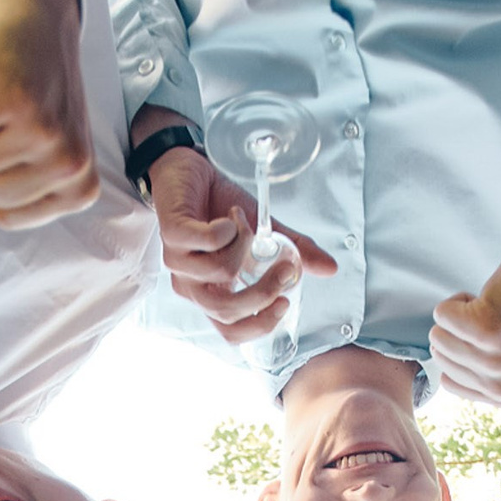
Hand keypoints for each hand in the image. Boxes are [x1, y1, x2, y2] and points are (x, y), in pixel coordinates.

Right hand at [0, 0, 99, 229]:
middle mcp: (69, 164)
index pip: (3, 219)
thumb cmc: (38, 92)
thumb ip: (22, 193)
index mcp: (79, 189)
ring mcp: (44, 131)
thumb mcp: (47, 157)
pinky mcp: (13, 98)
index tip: (12, 148)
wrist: (43, 17)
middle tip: (2, 122)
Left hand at [135, 110, 337, 344]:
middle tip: (284, 266)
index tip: (284, 303)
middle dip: (262, 291)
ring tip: (241, 221)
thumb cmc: (219, 208)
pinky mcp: (171, 234)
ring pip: (221, 272)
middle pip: (225, 311)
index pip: (230, 331)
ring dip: (244, 243)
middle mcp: (191, 285)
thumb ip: (292, 251)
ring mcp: (178, 262)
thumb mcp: (263, 232)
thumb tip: (329, 268)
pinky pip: (206, 241)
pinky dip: (227, 228)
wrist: (187, 170)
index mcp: (212, 292)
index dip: (259, 326)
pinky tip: (229, 216)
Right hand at [429, 238, 500, 407]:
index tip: (496, 337)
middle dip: (462, 331)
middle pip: (440, 356)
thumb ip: (484, 377)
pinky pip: (441, 313)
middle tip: (498, 319)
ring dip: (461, 314)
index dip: (464, 349)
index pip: (447, 380)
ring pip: (437, 335)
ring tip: (494, 309)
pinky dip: (460, 298)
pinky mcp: (486, 331)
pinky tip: (491, 298)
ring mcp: (495, 361)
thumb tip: (447, 379)